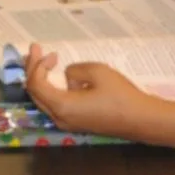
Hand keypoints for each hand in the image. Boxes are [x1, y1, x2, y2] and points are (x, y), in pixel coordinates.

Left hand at [24, 47, 151, 136]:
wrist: (141, 120)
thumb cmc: (120, 95)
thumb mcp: (97, 72)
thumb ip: (75, 70)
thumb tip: (68, 76)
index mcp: (61, 106)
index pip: (36, 84)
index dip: (37, 65)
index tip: (50, 52)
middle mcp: (59, 118)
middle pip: (35, 93)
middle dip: (33, 70)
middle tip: (35, 51)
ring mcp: (67, 123)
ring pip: (44, 100)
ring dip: (42, 80)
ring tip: (43, 61)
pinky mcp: (76, 123)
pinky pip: (55, 105)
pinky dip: (52, 89)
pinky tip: (58, 77)